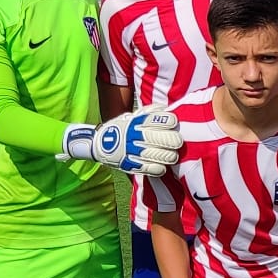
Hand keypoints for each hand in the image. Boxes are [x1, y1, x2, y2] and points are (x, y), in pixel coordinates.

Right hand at [61, 110, 182, 175]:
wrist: (99, 144)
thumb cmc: (122, 128)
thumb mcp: (131, 116)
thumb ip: (149, 112)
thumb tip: (166, 109)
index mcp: (135, 123)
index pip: (155, 120)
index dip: (168, 121)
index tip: (174, 123)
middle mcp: (134, 136)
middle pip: (159, 138)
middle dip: (172, 140)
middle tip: (178, 141)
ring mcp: (132, 151)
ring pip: (157, 154)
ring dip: (169, 156)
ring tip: (173, 156)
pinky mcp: (130, 165)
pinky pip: (148, 168)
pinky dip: (159, 168)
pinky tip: (163, 167)